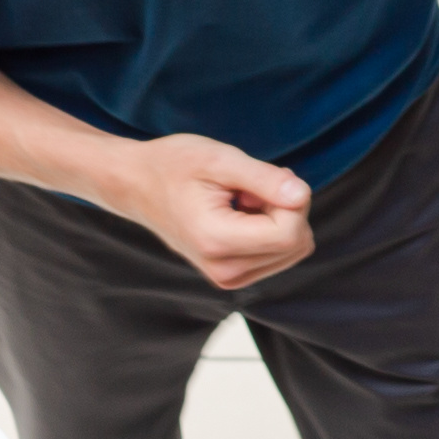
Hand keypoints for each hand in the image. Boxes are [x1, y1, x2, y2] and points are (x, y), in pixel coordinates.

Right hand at [107, 134, 316, 290]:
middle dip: (286, 208)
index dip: (291, 199)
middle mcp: (224, 271)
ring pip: (293, 250)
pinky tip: (240, 214)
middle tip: (248, 188)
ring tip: (240, 200)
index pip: (291, 233)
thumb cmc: (173, 166)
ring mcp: (228, 279)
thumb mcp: (219, 159)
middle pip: (297, 243)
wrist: (137, 186)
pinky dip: (270, 229)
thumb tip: (302, 196)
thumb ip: (264, 179)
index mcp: (217, 242)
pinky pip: (279, 254)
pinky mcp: (232, 277)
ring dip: (278, 218)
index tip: (263, 178)